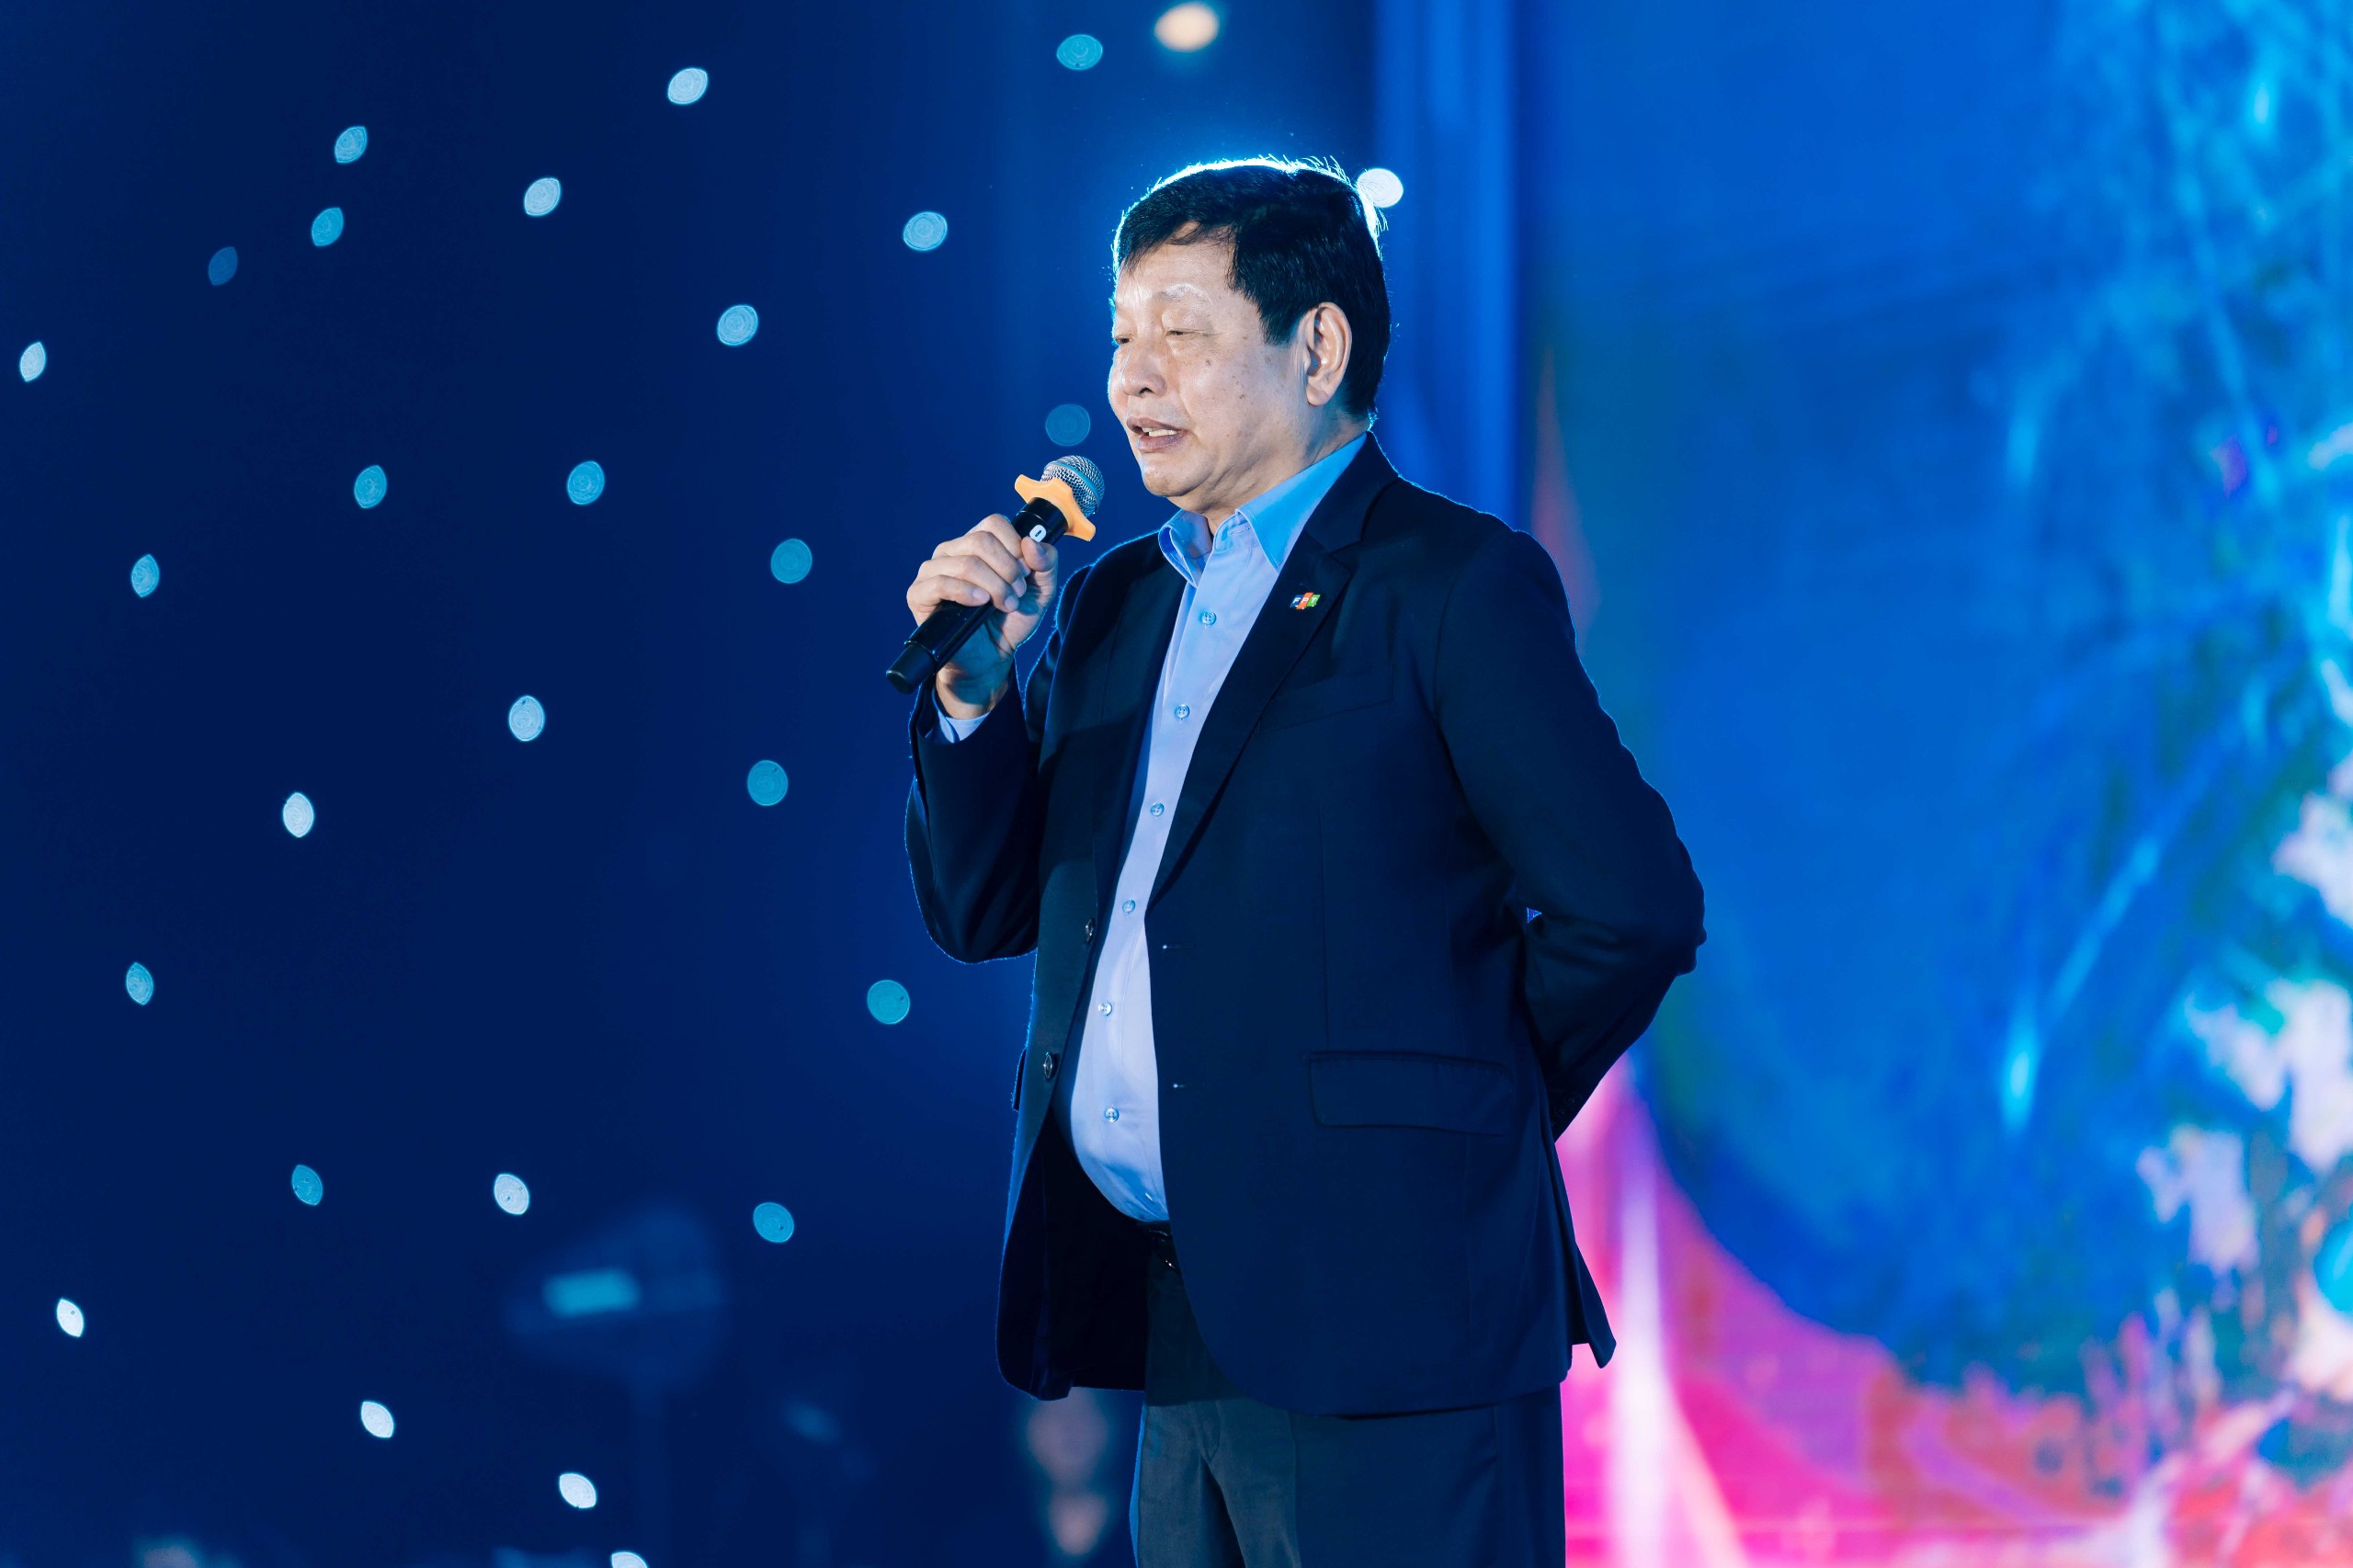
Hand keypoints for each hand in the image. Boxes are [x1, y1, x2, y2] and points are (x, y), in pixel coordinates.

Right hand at [905, 516, 1060, 718]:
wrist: (992, 658)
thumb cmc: (1010, 621)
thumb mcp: (1040, 591)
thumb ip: (1045, 563)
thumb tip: (1032, 542)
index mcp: (977, 544)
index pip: (993, 523)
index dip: (1015, 546)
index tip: (1025, 573)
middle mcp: (952, 551)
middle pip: (981, 541)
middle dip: (1007, 570)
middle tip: (1015, 594)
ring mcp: (932, 571)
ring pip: (965, 563)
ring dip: (993, 586)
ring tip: (1003, 605)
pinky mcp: (919, 594)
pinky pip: (941, 583)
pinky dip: (966, 592)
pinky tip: (980, 603)